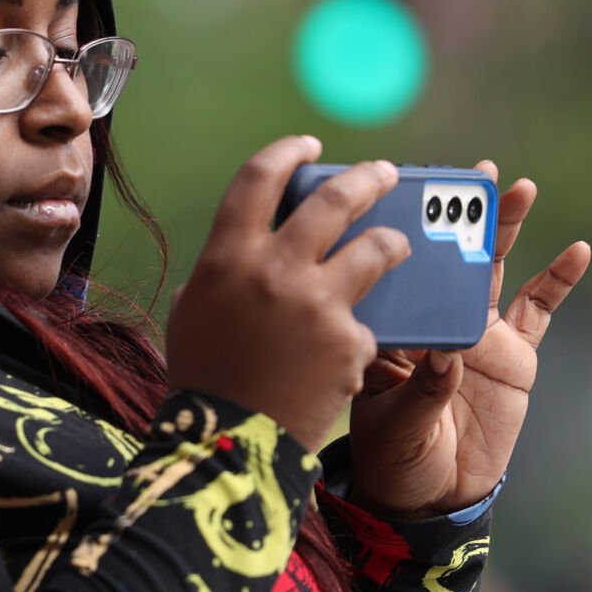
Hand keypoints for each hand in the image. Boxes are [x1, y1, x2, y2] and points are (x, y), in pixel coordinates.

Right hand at [167, 135, 410, 451]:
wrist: (228, 444)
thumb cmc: (202, 381)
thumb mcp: (192, 316)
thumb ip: (219, 279)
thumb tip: (238, 262)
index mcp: (227, 257)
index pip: (258, 178)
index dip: (287, 154)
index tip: (309, 148)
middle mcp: (274, 269)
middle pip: (334, 200)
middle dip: (367, 179)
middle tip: (384, 175)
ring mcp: (317, 303)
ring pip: (375, 249)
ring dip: (393, 242)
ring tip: (400, 245)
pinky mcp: (349, 340)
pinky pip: (364, 326)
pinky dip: (356, 337)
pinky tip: (345, 356)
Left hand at [347, 162, 590, 516]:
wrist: (432, 492)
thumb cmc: (393, 454)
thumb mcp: (393, 424)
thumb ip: (422, 390)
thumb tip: (448, 357)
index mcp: (392, 328)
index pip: (396, 272)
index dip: (403, 232)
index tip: (408, 195)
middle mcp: (432, 319)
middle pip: (446, 257)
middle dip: (459, 213)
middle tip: (475, 175)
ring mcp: (476, 331)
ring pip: (491, 270)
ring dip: (504, 230)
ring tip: (519, 190)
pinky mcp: (514, 353)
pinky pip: (539, 310)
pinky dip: (557, 280)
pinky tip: (576, 252)